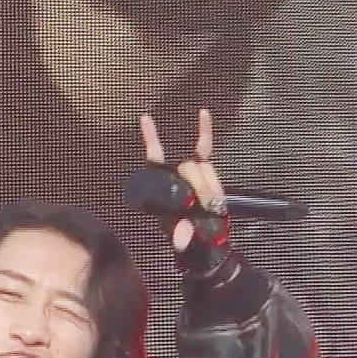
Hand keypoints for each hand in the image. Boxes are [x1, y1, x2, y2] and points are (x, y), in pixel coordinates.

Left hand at [140, 109, 233, 278]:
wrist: (208, 245)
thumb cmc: (191, 242)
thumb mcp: (185, 241)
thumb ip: (182, 238)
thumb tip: (182, 238)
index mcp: (161, 194)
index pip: (154, 163)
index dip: (151, 140)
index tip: (145, 118)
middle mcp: (172, 180)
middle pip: (185, 168)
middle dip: (200, 187)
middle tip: (206, 207)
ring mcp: (188, 173)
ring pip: (198, 167)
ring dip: (209, 186)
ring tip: (212, 207)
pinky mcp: (204, 171)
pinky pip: (204, 150)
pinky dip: (204, 132)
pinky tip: (202, 113)